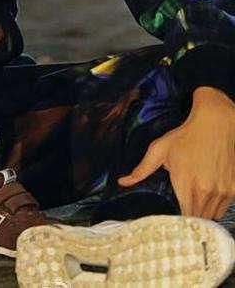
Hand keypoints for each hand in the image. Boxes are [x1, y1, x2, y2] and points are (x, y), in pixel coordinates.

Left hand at [117, 86, 234, 218]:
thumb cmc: (185, 136)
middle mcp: (206, 191)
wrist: (215, 123)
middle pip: (197, 219)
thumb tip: (122, 182)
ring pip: (211, 216)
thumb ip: (142, 169)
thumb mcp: (159, 149)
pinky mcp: (234, 189)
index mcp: (186, 184)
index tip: (172, 219)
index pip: (183, 218)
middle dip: (189, 218)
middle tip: (181, 209)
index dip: (177, 221)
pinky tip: (207, 193)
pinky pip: (223, 208)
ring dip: (203, 212)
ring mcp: (222, 191)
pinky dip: (216, 205)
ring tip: (194, 199)